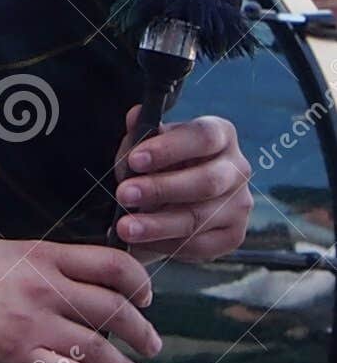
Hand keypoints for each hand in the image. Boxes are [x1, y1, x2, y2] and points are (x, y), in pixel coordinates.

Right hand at [0, 238, 160, 362]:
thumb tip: (66, 275)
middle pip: (115, 307)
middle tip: (150, 344)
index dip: (139, 283)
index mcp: (38, 256)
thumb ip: (34, 264)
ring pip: (101, 346)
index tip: (145, 298)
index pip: (111, 264)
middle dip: (142, 331)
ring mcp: (31, 323)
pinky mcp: (17, 357)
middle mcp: (42, 287)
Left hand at [113, 109, 251, 263]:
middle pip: (206, 181)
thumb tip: (136, 117)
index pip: (203, 137)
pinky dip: (165, 244)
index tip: (135, 160)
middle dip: (161, 189)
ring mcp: (239, 203)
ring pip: (199, 217)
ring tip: (125, 227)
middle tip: (124, 195)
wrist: (162, 202)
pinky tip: (141, 241)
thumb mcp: (143, 147)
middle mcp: (237, 168)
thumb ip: (140, 133)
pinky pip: (199, 245)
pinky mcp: (233, 235)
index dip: (169, 148)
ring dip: (157, 224)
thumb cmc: (154, 166)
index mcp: (219, 134)